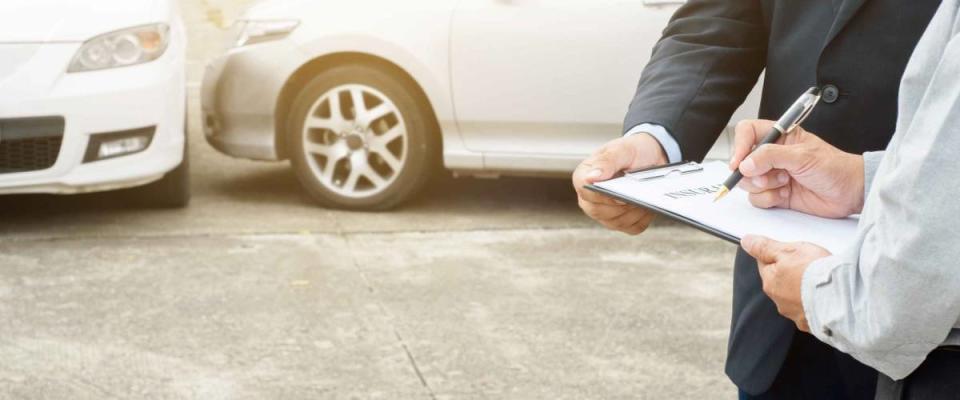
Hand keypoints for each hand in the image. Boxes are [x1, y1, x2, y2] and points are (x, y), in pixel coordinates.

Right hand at [573, 133, 668, 234]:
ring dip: (634, 210)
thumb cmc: (633, 151)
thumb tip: (590, 178)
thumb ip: (606, 162)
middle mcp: (590, 199)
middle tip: (637, 192)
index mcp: (584, 178)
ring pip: (617, 222)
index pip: (585, 193)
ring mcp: (604, 213)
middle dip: (621, 204)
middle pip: (599, 212)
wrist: (651, 158)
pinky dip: (643, 218)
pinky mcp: (621, 222)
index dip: (602, 196)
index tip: (620, 193)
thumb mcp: (622, 150)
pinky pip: (632, 228)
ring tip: (645, 195)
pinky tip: (649, 204)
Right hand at [730, 120, 864, 217]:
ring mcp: (772, 175)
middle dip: (753, 172)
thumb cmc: (835, 168)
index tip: (739, 162)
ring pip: (747, 182)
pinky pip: (756, 199)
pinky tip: (785, 195)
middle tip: (770, 175)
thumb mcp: (802, 156)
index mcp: (780, 136)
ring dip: (764, 186)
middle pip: (742, 162)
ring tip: (785, 183)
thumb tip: (745, 164)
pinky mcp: (774, 194)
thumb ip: (771, 156)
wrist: (849, 193)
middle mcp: (772, 155)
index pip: (747, 132)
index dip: (739, 146)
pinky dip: (769, 199)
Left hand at [741, 235, 831, 332]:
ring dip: (803, 289)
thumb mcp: (788, 251)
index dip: (777, 254)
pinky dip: (816, 302)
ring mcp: (795, 314)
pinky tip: (826, 295)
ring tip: (820, 280)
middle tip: (809, 263)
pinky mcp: (811, 324)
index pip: (765, 263)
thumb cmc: (815, 272)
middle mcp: (779, 301)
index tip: (791, 251)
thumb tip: (746, 242)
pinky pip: (811, 309)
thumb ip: (765, 247)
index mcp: (770, 282)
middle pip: (780, 281)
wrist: (842, 298)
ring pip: (795, 296)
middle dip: (791, 272)